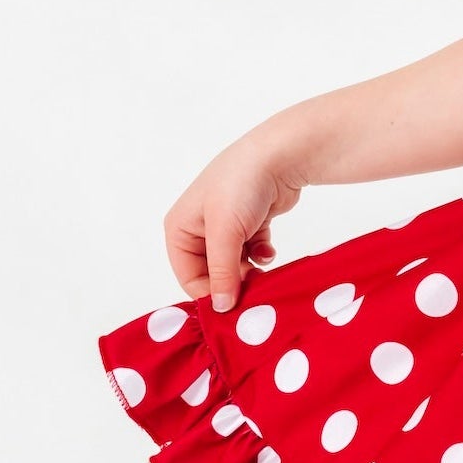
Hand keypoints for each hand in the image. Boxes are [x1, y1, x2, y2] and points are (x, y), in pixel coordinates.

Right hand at [164, 133, 306, 313]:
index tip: (234, 306)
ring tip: (262, 269)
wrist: (281, 156)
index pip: (188, 276)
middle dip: (232, 282)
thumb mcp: (226, 233)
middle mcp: (199, 227)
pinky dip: (260, 255)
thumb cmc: (242, 186)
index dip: (210, 292)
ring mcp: (226, 225)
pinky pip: (252, 251)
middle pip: (212, 272)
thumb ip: (222, 272)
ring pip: (235, 264)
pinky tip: (268, 250)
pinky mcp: (251, 222)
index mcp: (180, 228)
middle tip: (254, 291)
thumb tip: (220, 307)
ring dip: (249, 270)